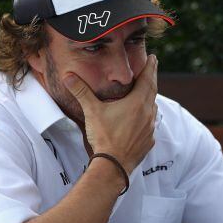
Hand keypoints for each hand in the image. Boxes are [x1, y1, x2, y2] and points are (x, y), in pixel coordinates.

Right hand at [63, 55, 157, 173]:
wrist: (113, 165)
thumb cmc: (104, 136)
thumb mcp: (92, 111)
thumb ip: (81, 92)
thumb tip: (68, 76)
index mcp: (137, 103)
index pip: (147, 79)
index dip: (150, 67)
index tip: (154, 58)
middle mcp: (147, 114)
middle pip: (152, 91)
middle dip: (152, 78)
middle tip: (154, 68)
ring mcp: (150, 129)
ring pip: (153, 108)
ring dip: (151, 99)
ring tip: (148, 93)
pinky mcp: (149, 141)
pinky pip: (151, 125)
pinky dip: (148, 118)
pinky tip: (144, 120)